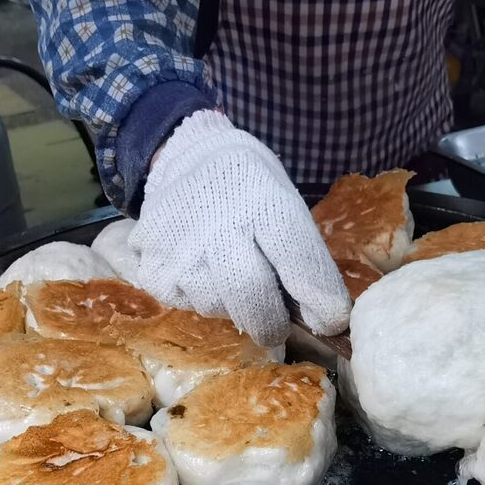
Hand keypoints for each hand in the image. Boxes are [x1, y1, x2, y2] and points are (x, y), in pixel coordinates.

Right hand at [131, 111, 350, 345]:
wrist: (183, 158)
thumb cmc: (246, 186)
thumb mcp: (282, 198)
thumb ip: (299, 253)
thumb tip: (321, 316)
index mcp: (262, 200)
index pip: (297, 260)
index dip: (319, 299)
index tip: (331, 320)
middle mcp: (217, 224)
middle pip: (251, 295)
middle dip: (272, 323)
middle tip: (278, 326)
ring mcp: (179, 249)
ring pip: (217, 306)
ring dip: (233, 306)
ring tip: (230, 274)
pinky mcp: (153, 270)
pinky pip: (188, 304)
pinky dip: (203, 297)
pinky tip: (202, 269)